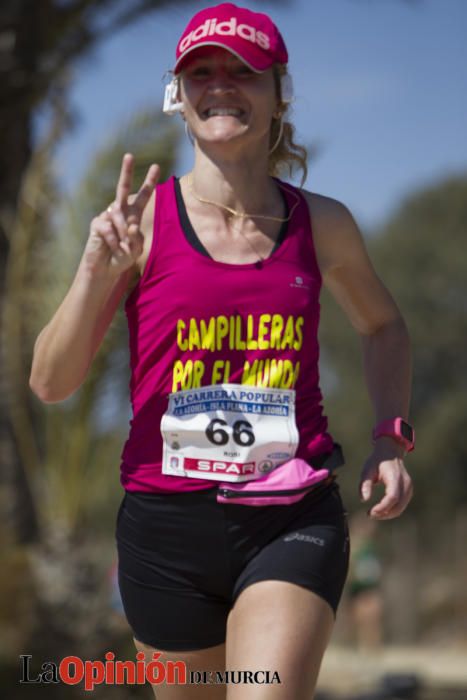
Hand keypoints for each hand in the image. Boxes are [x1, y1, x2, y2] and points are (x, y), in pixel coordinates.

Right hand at [82, 153, 159, 278]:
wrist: (104, 270)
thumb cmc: (122, 259)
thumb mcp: (136, 250)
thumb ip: (137, 238)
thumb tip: (131, 225)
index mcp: (133, 216)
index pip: (142, 197)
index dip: (148, 182)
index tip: (156, 166)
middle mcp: (119, 212)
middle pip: (122, 188)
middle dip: (126, 172)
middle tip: (129, 155)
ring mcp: (106, 216)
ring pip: (119, 217)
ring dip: (123, 235)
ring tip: (122, 248)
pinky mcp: (96, 224)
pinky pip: (109, 228)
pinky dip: (114, 241)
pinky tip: (112, 248)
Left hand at [359, 438, 412, 519]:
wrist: (390, 452)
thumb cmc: (377, 461)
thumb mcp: (367, 470)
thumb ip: (365, 484)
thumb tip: (363, 500)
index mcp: (395, 477)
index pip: (392, 497)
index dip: (382, 507)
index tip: (370, 512)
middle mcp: (405, 483)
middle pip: (398, 506)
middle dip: (384, 513)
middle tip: (370, 515)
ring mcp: (409, 487)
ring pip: (401, 508)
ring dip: (388, 514)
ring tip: (374, 513)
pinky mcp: (409, 490)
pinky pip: (402, 505)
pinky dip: (392, 510)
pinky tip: (381, 510)